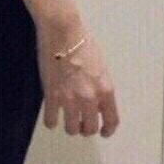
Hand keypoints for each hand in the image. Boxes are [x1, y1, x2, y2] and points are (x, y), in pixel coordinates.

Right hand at [36, 18, 118, 136]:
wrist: (62, 31)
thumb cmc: (82, 43)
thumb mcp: (101, 67)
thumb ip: (100, 87)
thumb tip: (95, 103)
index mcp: (105, 90)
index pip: (111, 121)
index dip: (107, 130)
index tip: (103, 132)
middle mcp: (89, 98)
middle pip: (90, 129)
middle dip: (86, 129)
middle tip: (81, 124)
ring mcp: (69, 99)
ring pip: (71, 129)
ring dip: (69, 126)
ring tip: (66, 119)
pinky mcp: (51, 96)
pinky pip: (51, 121)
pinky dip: (51, 121)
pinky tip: (51, 116)